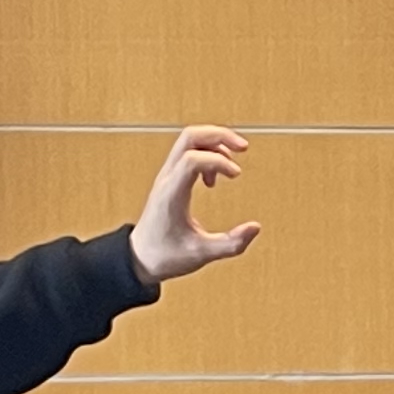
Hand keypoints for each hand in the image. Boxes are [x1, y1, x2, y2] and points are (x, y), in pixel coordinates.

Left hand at [132, 124, 261, 284]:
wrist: (139, 258)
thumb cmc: (164, 256)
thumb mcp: (201, 255)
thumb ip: (231, 244)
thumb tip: (255, 228)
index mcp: (171, 194)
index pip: (193, 158)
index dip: (219, 161)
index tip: (236, 175)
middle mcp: (167, 179)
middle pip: (190, 136)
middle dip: (220, 135)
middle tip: (243, 147)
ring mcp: (167, 176)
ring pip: (189, 141)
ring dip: (215, 143)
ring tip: (232, 166)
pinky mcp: (170, 179)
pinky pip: (188, 153)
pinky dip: (208, 155)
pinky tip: (215, 178)